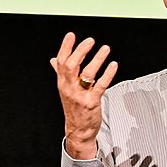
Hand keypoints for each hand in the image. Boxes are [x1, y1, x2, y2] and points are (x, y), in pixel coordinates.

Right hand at [51, 32, 117, 159]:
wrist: (78, 131)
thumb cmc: (74, 108)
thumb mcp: (65, 90)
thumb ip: (60, 73)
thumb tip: (53, 59)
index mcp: (62, 83)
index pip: (61, 62)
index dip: (66, 47)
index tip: (71, 35)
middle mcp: (69, 88)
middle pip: (71, 65)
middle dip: (80, 51)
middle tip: (90, 41)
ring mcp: (80, 95)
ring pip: (87, 74)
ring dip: (97, 59)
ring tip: (105, 49)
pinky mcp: (92, 102)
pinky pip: (100, 85)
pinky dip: (108, 74)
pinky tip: (113, 65)